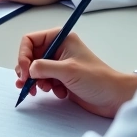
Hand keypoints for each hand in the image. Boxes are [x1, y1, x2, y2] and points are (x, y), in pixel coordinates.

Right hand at [16, 29, 136, 117]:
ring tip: (44, 90)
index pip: (30, 40)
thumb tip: (28, 70)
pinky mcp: (61, 78)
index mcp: (60, 38)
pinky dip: (46, 88)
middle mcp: (58, 49)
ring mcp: (59, 63)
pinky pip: (43, 80)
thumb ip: (44, 67)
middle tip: (27, 84)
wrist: (113, 97)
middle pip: (30, 56)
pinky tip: (59, 93)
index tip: (24, 72)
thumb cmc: (97, 79)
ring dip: (36, 81)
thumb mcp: (68, 70)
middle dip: (27, 71)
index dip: (23, 55)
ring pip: (35, 70)